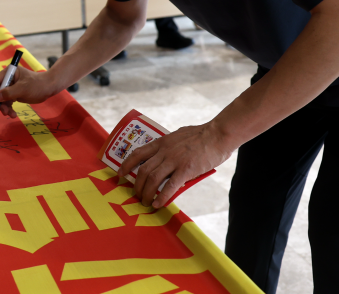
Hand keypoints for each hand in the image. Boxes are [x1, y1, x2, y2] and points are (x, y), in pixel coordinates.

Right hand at [0, 67, 57, 118]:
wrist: (49, 88)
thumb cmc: (37, 85)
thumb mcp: (23, 89)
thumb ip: (9, 92)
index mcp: (10, 72)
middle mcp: (9, 79)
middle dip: (1, 102)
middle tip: (4, 112)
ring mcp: (12, 87)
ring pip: (3, 98)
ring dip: (5, 107)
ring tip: (11, 115)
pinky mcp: (15, 93)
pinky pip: (8, 101)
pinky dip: (10, 108)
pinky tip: (13, 114)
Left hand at [117, 122, 232, 208]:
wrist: (217, 134)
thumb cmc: (200, 135)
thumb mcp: (177, 136)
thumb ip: (169, 146)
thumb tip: (163, 156)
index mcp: (161, 142)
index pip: (137, 153)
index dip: (127, 164)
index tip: (121, 173)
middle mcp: (164, 151)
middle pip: (143, 170)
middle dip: (136, 185)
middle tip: (136, 194)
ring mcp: (174, 160)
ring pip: (153, 179)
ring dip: (146, 193)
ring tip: (144, 202)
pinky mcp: (186, 169)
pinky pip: (170, 186)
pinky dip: (161, 197)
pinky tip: (157, 204)